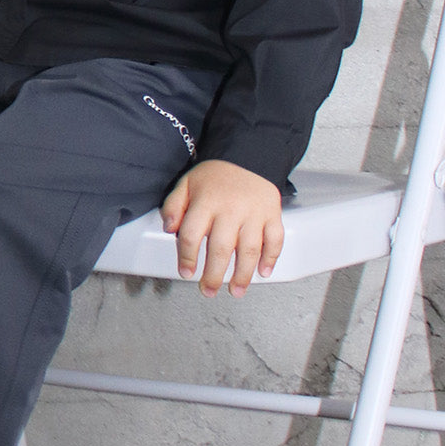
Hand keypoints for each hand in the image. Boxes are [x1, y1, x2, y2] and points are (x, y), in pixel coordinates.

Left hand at [160, 159, 283, 296]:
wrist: (248, 154)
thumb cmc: (215, 175)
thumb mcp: (187, 184)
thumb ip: (174, 206)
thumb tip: (169, 229)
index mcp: (206, 202)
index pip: (192, 235)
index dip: (186, 257)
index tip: (186, 272)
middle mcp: (230, 209)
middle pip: (220, 248)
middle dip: (213, 275)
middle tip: (208, 291)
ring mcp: (254, 213)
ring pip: (249, 249)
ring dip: (242, 274)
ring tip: (235, 291)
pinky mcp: (272, 214)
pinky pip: (275, 239)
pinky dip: (271, 257)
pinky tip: (263, 272)